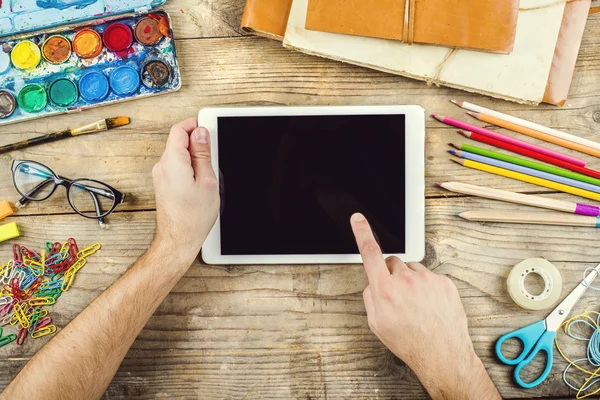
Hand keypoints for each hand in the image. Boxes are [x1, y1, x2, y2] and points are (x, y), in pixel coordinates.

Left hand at [152, 118, 219, 262]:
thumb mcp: (207, 182)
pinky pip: (176, 165)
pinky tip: (200, 179)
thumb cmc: (193, 217)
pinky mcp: (163, 183)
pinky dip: (189, 165)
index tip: (209, 127)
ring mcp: (161, 175)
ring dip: (194, 155)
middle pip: (178, 140)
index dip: (195, 124)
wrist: (178, 240)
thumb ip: (203, 154)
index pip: (179, 130)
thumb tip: (201, 133)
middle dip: (197, 141)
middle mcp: (162, 167)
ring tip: (209, 170)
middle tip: (214, 152)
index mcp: (172, 163)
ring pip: (178, 153)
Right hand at [350, 213, 499, 398]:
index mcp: (385, 290)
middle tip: (398, 296)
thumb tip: (374, 283)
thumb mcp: (376, 323)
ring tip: (417, 305)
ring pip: (412, 270)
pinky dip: (428, 288)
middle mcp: (405, 280)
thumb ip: (371, 297)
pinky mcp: (444, 282)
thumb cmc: (408, 341)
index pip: (370, 253)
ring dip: (411, 282)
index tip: (359, 219)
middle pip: (393, 263)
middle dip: (392, 275)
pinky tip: (429, 306)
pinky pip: (430, 278)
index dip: (362, 233)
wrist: (441, 353)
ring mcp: (427, 280)